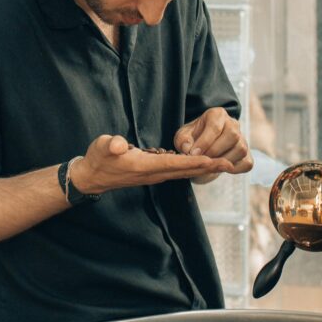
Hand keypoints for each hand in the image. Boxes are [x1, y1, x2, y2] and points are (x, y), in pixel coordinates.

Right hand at [70, 134, 231, 194]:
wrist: (91, 176)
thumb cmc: (98, 159)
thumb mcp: (102, 147)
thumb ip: (111, 145)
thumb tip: (119, 145)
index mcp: (144, 166)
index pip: (175, 163)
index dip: (196, 162)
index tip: (215, 161)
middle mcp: (153, 173)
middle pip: (186, 171)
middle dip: (208, 167)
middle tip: (230, 163)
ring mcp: (153, 175)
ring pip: (183, 172)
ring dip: (203, 168)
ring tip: (222, 164)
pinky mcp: (152, 172)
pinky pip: (177, 171)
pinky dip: (192, 168)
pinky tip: (201, 164)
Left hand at [174, 108, 252, 173]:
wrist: (203, 148)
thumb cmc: (193, 138)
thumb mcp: (183, 136)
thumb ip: (183, 141)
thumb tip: (188, 148)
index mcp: (217, 114)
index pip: (215, 126)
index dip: (204, 142)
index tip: (193, 153)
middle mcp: (233, 124)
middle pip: (233, 135)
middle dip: (215, 151)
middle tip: (202, 160)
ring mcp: (243, 139)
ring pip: (241, 149)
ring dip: (223, 161)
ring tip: (209, 164)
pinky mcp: (247, 155)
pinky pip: (246, 163)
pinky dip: (234, 169)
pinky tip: (220, 168)